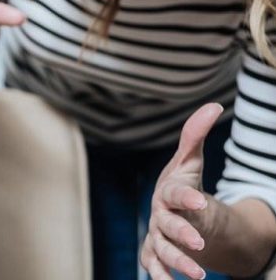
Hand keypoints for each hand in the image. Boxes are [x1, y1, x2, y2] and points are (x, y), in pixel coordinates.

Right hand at [140, 103, 222, 279]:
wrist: (174, 212)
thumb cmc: (183, 186)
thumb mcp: (190, 162)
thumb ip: (196, 135)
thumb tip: (214, 105)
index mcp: (168, 191)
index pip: (174, 193)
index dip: (184, 197)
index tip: (198, 201)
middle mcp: (159, 214)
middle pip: (166, 225)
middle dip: (180, 235)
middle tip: (198, 243)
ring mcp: (157, 234)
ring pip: (161, 249)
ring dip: (176, 262)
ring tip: (197, 275)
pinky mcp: (156, 252)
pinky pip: (154, 265)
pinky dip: (160, 276)